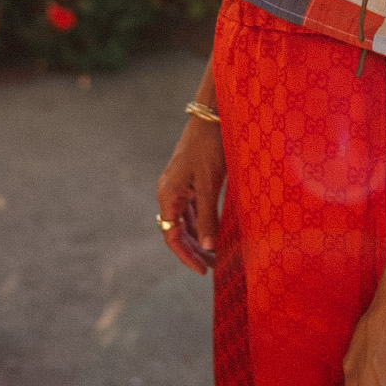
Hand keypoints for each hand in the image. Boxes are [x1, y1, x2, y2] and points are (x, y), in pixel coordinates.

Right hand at [156, 115, 224, 275]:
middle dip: (194, 250)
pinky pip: (192, 208)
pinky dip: (203, 222)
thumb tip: (207, 248)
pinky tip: (216, 231)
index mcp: (168, 195)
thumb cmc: (210, 147)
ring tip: (217, 253)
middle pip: (177, 231)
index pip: (172, 236)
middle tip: (214, 266)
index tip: (204, 271)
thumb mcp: (210, 184)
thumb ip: (208, 217)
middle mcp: (169, 192)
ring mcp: (178, 185)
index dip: (187, 256)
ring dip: (199, 238)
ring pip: (186, 220)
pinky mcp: (189, 179)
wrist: (212, 115)